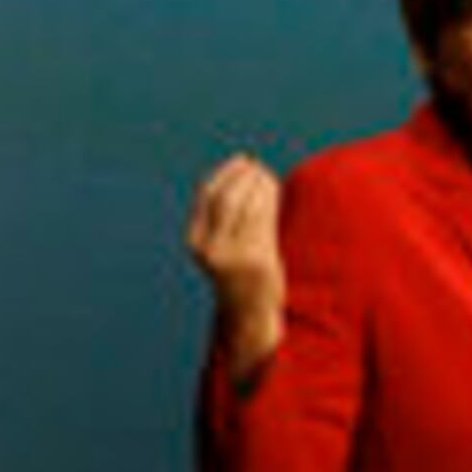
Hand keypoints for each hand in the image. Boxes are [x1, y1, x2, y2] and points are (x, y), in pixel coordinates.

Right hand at [187, 153, 287, 378]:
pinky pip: (263, 219)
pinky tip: (275, 190)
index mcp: (196, 241)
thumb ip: (226, 214)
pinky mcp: (255, 259)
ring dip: (259, 184)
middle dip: (243, 176)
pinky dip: (269, 198)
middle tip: (258, 166)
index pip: (207, 196)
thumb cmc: (241, 270)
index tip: (242, 160)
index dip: (225, 173)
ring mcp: (232, 255)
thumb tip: (243, 169)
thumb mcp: (223, 243)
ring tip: (268, 176)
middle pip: (226, 197)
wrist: (248, 311)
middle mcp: (209, 248)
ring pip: (246, 205)